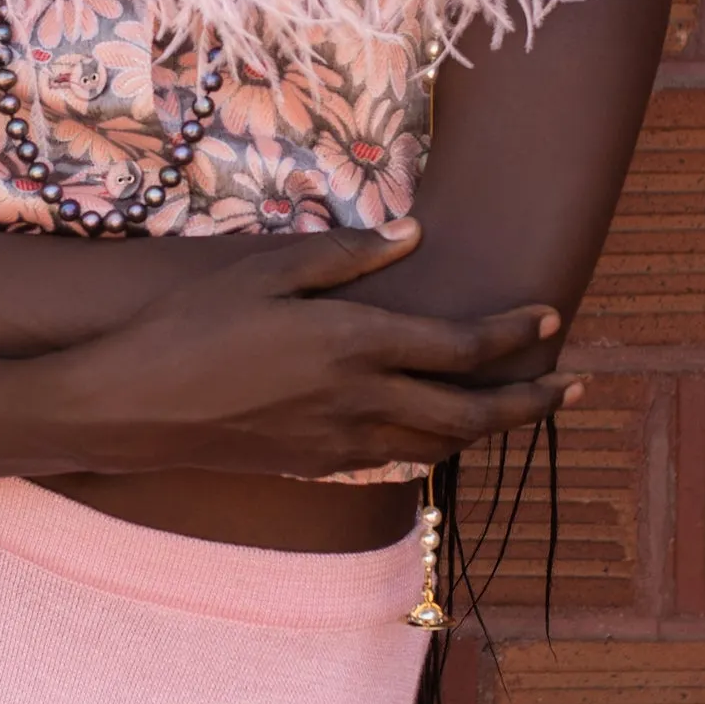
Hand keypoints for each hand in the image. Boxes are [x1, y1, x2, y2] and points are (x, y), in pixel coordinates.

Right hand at [53, 224, 576, 482]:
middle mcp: (360, 400)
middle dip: (531, 402)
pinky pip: (398, 463)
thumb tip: (413, 235)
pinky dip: (436, 450)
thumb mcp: (265, 268)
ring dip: (489, 430)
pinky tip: (442, 438)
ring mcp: (340, 442)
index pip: (462, 345)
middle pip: (472, 414)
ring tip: (521, 409)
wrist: (132, 408)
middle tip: (572, 386)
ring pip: (442, 446)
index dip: (514, 334)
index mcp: (355, 342)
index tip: (550, 317)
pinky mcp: (317, 467)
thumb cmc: (190, 325)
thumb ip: (347, 254)